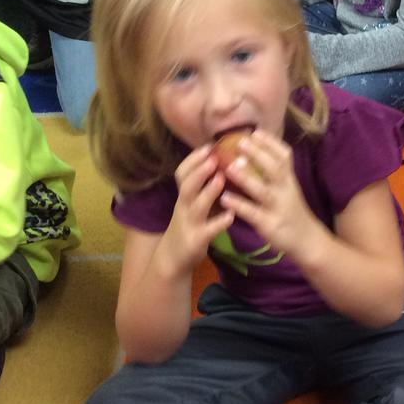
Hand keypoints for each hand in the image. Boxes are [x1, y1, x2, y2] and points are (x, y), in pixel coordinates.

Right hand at [160, 145, 232, 273]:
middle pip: (186, 185)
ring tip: (222, 179)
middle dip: (199, 171)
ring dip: (208, 191)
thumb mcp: (191, 203)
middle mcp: (183, 206)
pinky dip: (219, 222)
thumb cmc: (189, 224)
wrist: (172, 258)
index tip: (208, 146)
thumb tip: (221, 161)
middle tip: (214, 157)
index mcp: (184, 195)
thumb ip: (202, 186)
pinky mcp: (196, 240)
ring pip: (196, 206)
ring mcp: (189, 223)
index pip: (182, 173)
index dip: (193, 159)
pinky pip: (207, 230)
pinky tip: (231, 215)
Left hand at [219, 130, 320, 259]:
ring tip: (229, 167)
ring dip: (246, 178)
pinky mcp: (270, 225)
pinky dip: (239, 205)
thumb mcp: (289, 189)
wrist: (307, 240)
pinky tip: (224, 198)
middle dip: (258, 154)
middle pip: (274, 169)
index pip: (285, 157)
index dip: (271, 143)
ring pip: (263, 190)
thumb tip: (257, 151)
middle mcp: (286, 190)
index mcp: (290, 180)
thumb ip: (276, 173)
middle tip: (239, 142)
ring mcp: (278, 208)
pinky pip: (253, 213)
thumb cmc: (291, 211)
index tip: (255, 132)